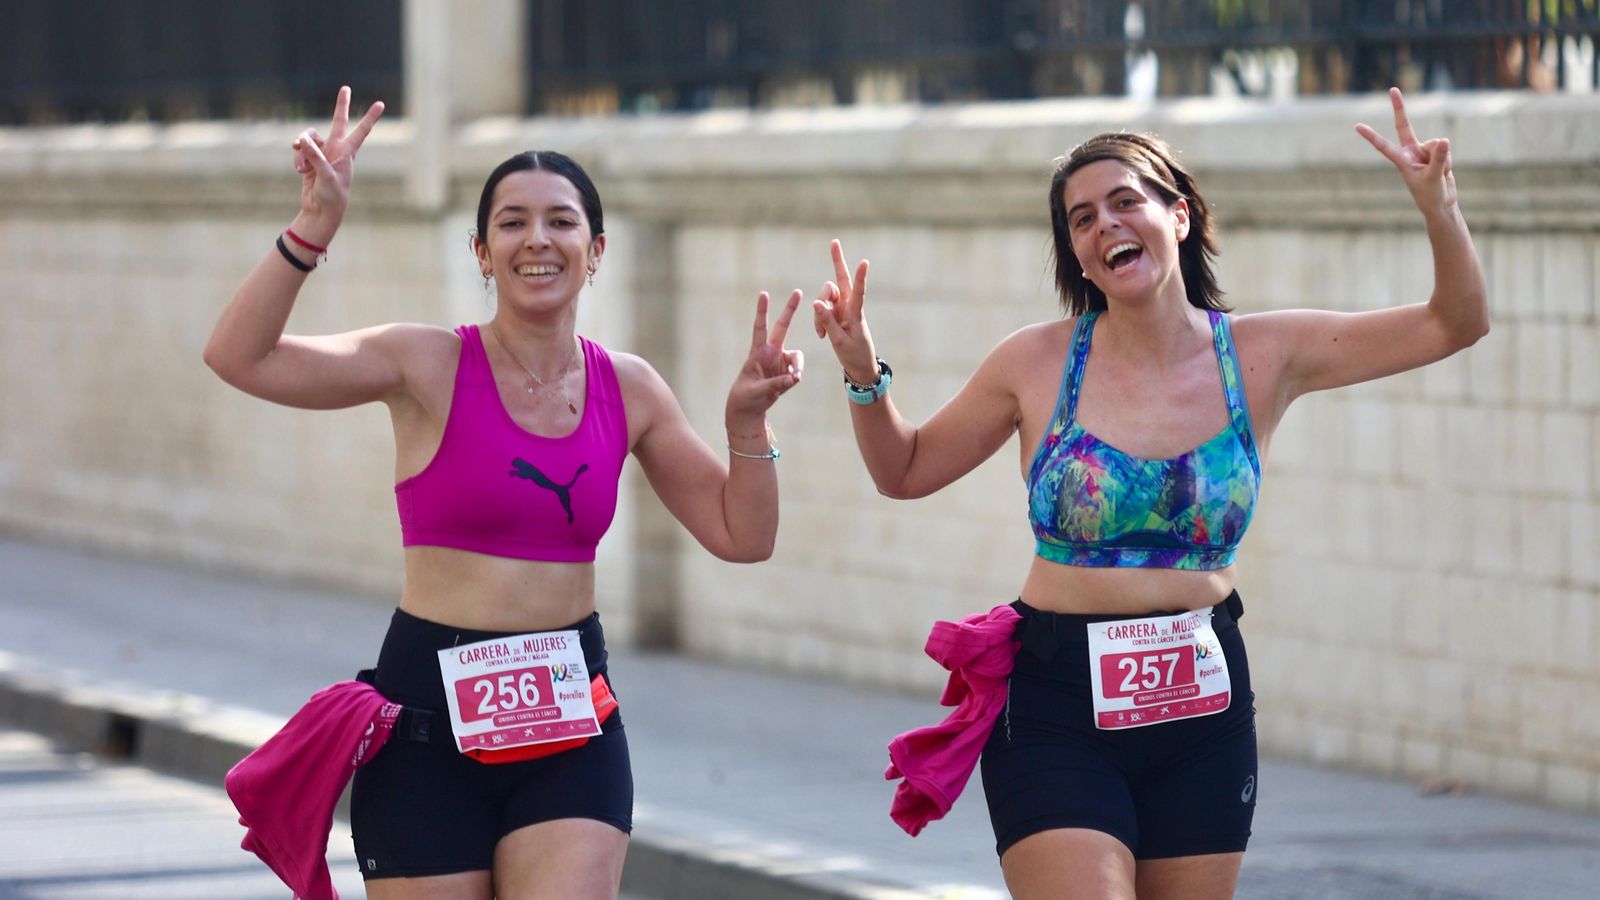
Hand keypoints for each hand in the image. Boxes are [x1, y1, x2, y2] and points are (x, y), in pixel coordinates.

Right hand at [291, 86, 384, 239]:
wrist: (320, 211)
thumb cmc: (331, 196)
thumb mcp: (324, 176)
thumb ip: (315, 157)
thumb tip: (304, 140)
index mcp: (347, 153)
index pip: (361, 131)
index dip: (370, 117)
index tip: (381, 104)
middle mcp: (336, 150)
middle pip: (337, 122)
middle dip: (341, 106)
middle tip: (346, 88)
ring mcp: (323, 154)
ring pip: (309, 138)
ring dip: (301, 148)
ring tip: (302, 167)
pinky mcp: (310, 160)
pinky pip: (300, 151)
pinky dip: (298, 159)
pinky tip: (300, 172)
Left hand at [726, 289, 804, 423]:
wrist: (748, 409)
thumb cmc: (746, 397)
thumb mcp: (757, 391)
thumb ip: (776, 384)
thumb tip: (794, 378)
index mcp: (757, 353)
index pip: (760, 328)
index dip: (762, 311)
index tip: (764, 293)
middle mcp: (770, 353)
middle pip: (782, 327)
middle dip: (790, 309)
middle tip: (798, 291)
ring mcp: (780, 361)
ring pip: (797, 356)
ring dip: (798, 366)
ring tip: (795, 378)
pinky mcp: (787, 372)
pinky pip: (798, 370)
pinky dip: (796, 376)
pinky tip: (790, 383)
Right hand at [811, 239, 877, 384]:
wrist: (859, 367)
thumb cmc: (854, 355)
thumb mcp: (839, 342)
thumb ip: (827, 322)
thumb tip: (815, 303)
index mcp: (856, 314)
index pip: (859, 292)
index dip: (860, 277)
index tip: (865, 262)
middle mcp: (849, 307)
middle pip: (840, 281)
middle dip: (837, 261)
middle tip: (834, 242)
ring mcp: (842, 309)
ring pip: (825, 297)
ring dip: (819, 310)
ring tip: (821, 333)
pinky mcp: (835, 314)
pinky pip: (821, 310)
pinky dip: (818, 320)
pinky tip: (821, 335)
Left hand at [1356, 87, 1454, 213]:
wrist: (1441, 204)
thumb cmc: (1431, 195)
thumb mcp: (1433, 178)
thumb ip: (1439, 159)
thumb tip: (1444, 140)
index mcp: (1401, 160)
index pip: (1383, 146)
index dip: (1371, 136)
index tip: (1357, 126)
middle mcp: (1410, 152)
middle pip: (1404, 125)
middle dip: (1400, 107)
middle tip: (1392, 89)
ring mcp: (1423, 151)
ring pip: (1437, 144)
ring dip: (1443, 159)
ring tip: (1438, 174)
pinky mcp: (1436, 152)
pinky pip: (1446, 149)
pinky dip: (1448, 161)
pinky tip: (1444, 171)